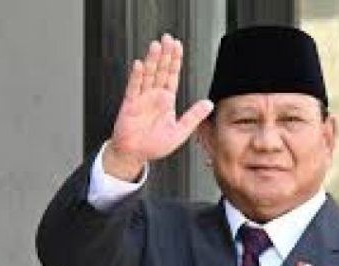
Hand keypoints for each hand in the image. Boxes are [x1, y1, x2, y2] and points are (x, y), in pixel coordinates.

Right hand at [104, 34, 213, 180]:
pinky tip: (140, 65)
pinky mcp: (130, 105)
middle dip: (165, 55)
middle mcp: (154, 96)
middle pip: (160, 71)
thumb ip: (193, 117)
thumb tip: (209, 104)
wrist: (134, 155)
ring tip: (156, 46)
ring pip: (148, 75)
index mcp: (166, 101)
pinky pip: (134, 88)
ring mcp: (141, 99)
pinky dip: (137, 76)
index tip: (178, 46)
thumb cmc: (154, 145)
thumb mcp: (179, 132)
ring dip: (152, 61)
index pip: (172, 76)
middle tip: (168, 39)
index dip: (175, 61)